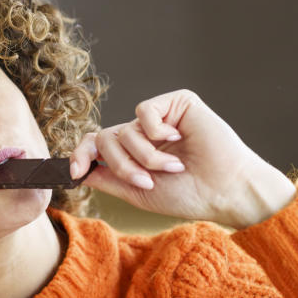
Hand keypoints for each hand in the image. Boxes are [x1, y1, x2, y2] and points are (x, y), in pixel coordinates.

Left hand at [68, 89, 296, 226]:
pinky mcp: (176, 103)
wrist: (223, 190)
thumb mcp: (138, 192)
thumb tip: (78, 170)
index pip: (96, 145)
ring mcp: (159, 118)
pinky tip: (179, 140)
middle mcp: (144, 133)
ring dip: (145, 156)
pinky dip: (155, 132)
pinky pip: (143, 111)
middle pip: (106, 140)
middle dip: (121, 165)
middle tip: (146, 182)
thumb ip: (108, 178)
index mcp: (134, 154)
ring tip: (172, 168)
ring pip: (124, 130)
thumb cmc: (188, 195)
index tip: (73, 173)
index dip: (80, 155)